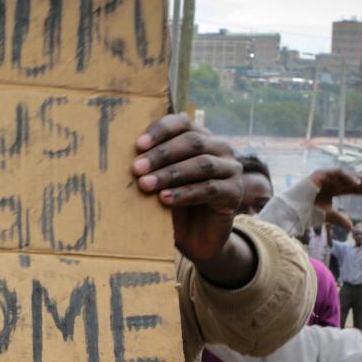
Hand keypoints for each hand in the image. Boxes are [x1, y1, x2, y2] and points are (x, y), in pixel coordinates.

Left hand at [132, 114, 241, 262]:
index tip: (138, 145)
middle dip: (161, 154)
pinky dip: (185, 193)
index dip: (160, 131)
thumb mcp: (160, 181)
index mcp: (200, 136)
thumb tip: (127, 156)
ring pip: (202, 164)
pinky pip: (210, 189)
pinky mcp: (235, 192)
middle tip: (137, 168)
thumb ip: (150, 166)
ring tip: (146, 185)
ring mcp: (231, 169)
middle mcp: (219, 148)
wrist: (196, 239)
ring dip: (171, 173)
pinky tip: (165, 199)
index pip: (181, 122)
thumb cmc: (174, 203)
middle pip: (192, 142)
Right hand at [310, 169, 361, 229]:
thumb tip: (352, 227)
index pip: (353, 189)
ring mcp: (326, 176)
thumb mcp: (328, 216)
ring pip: (348, 176)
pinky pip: (337, 172)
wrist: (293, 210)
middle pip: (353, 181)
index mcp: (333, 190)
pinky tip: (357, 183)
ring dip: (361, 180)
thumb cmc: (307, 212)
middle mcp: (331, 182)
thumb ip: (340, 218)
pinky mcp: (321, 173)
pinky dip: (347, 177)